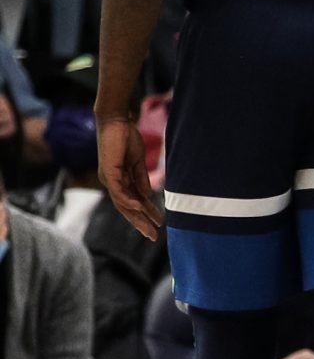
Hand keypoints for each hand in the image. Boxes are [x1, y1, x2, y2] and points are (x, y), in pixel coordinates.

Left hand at [98, 117, 161, 241]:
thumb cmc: (126, 138)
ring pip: (123, 204)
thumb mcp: (138, 161)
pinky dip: (129, 201)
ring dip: (137, 217)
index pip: (133, 202)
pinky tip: (139, 208)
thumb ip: (141, 178)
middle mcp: (113, 183)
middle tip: (153, 236)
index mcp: (120, 180)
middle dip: (141, 223)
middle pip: (127, 208)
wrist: (115, 121)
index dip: (145, 214)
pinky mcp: (109, 172)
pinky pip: (119, 191)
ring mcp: (110, 179)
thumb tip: (147, 195)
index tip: (158, 225)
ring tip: (151, 228)